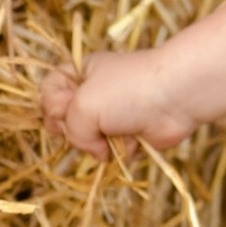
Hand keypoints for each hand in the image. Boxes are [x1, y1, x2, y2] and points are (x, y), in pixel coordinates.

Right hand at [39, 46, 192, 157]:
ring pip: (88, 141)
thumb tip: (97, 153)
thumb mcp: (83, 104)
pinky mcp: (130, 135)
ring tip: (116, 130)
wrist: (176, 98)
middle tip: (91, 120)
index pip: (49, 93)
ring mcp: (112, 115)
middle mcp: (95, 93)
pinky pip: (111, 152)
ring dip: (99, 142)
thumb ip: (71, 130)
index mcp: (81, 73)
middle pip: (66, 122)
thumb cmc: (128, 90)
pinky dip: (120, 150)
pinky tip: (133, 139)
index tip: (63, 108)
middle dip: (75, 128)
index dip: (52, 106)